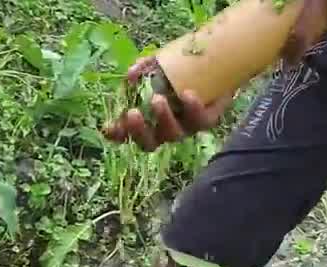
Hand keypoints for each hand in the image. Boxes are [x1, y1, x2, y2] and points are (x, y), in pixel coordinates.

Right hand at [102, 57, 229, 151]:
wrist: (218, 65)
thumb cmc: (181, 68)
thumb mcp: (160, 64)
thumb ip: (145, 68)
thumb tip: (131, 73)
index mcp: (148, 120)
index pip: (127, 134)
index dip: (117, 134)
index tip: (108, 127)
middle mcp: (165, 130)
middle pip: (148, 143)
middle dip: (138, 131)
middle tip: (133, 113)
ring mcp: (186, 128)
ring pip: (172, 134)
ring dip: (163, 119)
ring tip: (157, 99)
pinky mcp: (207, 121)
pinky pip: (199, 121)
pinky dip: (192, 108)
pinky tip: (187, 94)